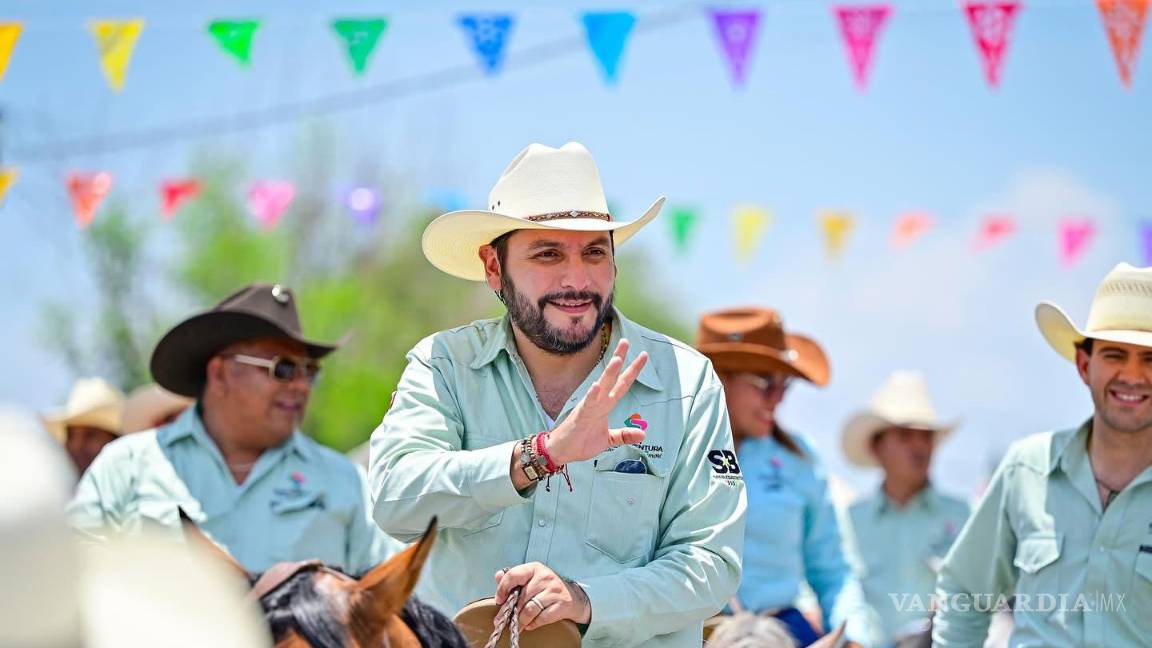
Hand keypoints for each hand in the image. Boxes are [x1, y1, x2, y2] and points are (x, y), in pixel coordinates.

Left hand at [493, 562, 590, 630]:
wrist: (574, 597)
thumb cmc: (547, 588)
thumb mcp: (531, 578)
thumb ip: (514, 578)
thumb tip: (497, 576)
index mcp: (535, 568)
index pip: (514, 575)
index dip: (502, 589)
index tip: (499, 600)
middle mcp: (545, 577)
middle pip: (521, 597)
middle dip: (509, 612)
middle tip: (502, 621)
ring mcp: (555, 590)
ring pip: (530, 610)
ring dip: (521, 621)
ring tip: (517, 625)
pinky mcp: (562, 604)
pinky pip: (542, 618)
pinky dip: (533, 624)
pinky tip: (530, 625)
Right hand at [545, 339, 648, 464]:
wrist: (562, 451)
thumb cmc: (582, 442)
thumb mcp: (609, 439)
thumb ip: (624, 435)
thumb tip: (643, 434)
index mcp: (606, 404)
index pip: (621, 384)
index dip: (632, 370)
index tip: (642, 355)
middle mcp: (599, 401)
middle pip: (612, 378)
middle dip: (619, 359)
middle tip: (626, 341)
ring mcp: (589, 407)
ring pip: (601, 387)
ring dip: (609, 374)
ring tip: (618, 359)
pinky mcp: (580, 416)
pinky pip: (587, 404)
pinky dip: (592, 395)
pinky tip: (596, 385)